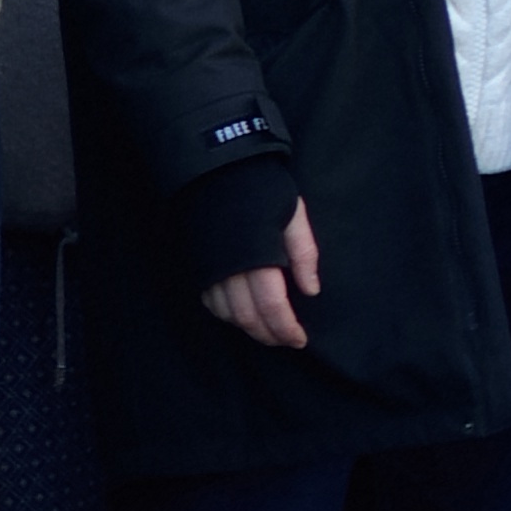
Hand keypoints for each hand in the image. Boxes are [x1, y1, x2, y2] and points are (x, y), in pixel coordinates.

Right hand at [204, 200, 322, 348]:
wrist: (219, 169)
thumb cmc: (263, 189)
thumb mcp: (293, 215)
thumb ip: (304, 253)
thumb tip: (312, 290)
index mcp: (256, 257)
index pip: (271, 306)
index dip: (285, 328)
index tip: (300, 340)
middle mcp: (228, 269)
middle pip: (247, 317)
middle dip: (269, 335)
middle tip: (287, 341)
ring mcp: (209, 269)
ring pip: (227, 314)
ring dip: (249, 328)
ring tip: (270, 331)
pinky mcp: (198, 266)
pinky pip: (210, 303)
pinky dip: (228, 316)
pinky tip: (244, 315)